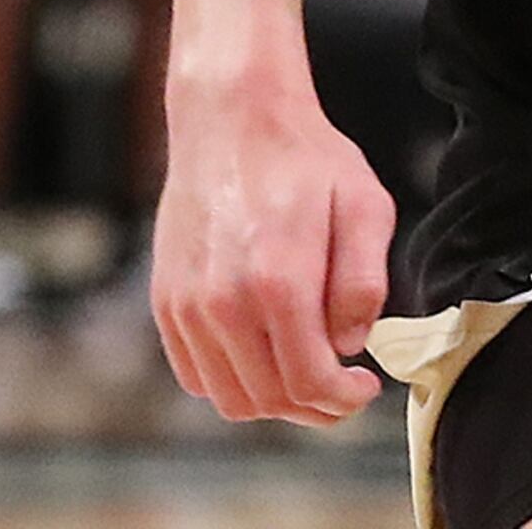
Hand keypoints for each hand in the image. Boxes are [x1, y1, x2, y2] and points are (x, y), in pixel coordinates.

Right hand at [150, 73, 393, 424]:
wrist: (232, 122)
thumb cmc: (306, 160)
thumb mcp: (365, 207)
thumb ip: (364, 283)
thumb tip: (349, 344)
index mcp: (278, 282)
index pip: (308, 379)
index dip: (343, 399)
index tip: (364, 387)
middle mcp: (223, 303)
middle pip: (268, 399)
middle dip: (314, 408)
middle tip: (343, 390)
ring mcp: (186, 307)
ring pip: (228, 397)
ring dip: (273, 400)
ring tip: (307, 372)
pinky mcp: (166, 303)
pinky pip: (195, 374)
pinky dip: (232, 381)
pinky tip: (266, 354)